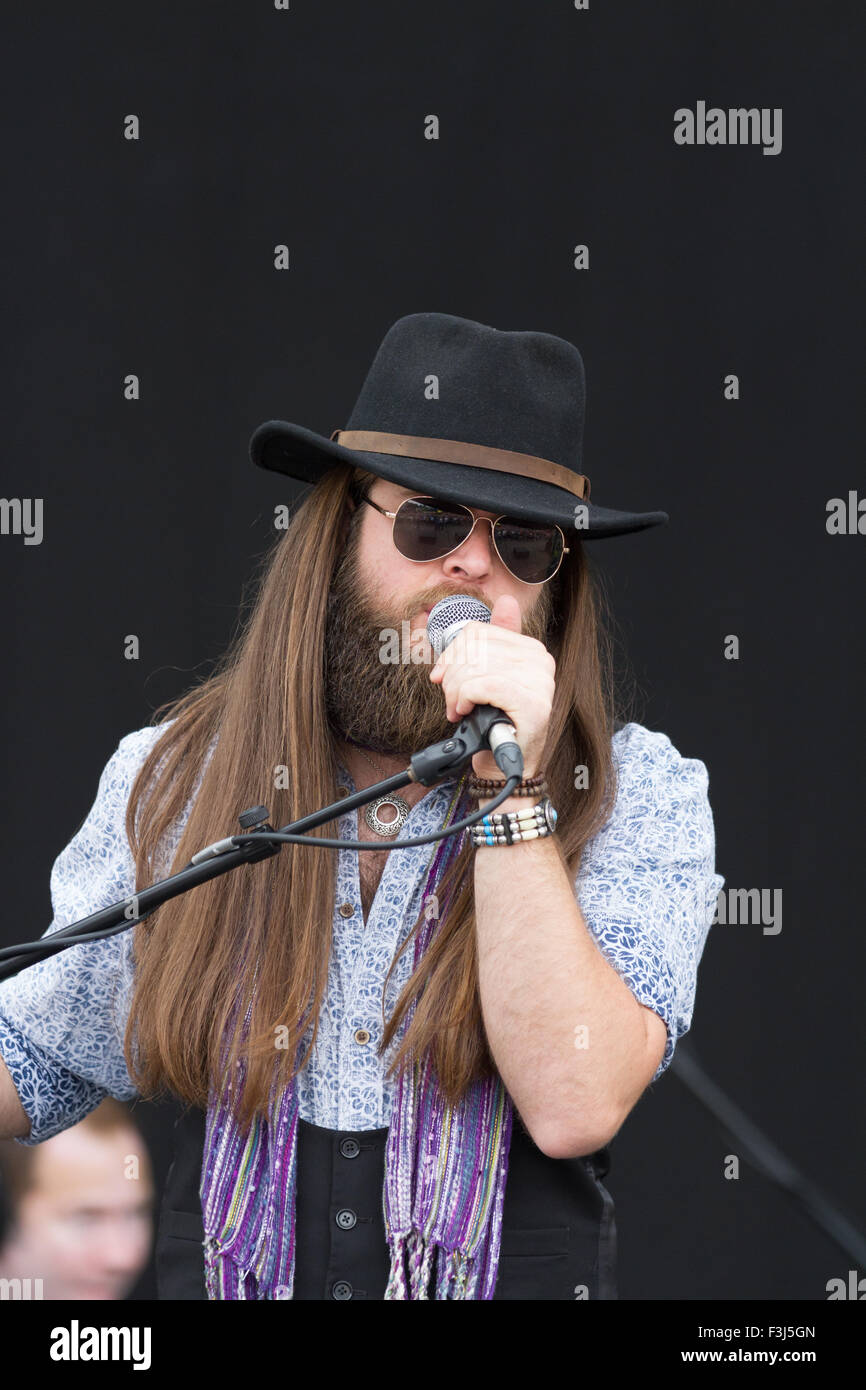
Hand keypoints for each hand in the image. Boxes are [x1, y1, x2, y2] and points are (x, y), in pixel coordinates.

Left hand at [428, 593, 554, 780]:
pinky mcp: (532, 704)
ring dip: (454, 693)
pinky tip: (465, 713)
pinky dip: (464, 699)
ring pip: (474, 667)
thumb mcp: (489, 678)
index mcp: (532, 649)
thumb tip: (507, 601)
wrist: (506, 769)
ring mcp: (540, 682)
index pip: (477, 632)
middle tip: (451, 700)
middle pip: (473, 648)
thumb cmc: (494, 724)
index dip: (451, 653)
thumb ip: (493, 643)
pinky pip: (482, 685)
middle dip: (451, 676)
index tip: (442, 676)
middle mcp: (541, 661)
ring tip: (458, 711)